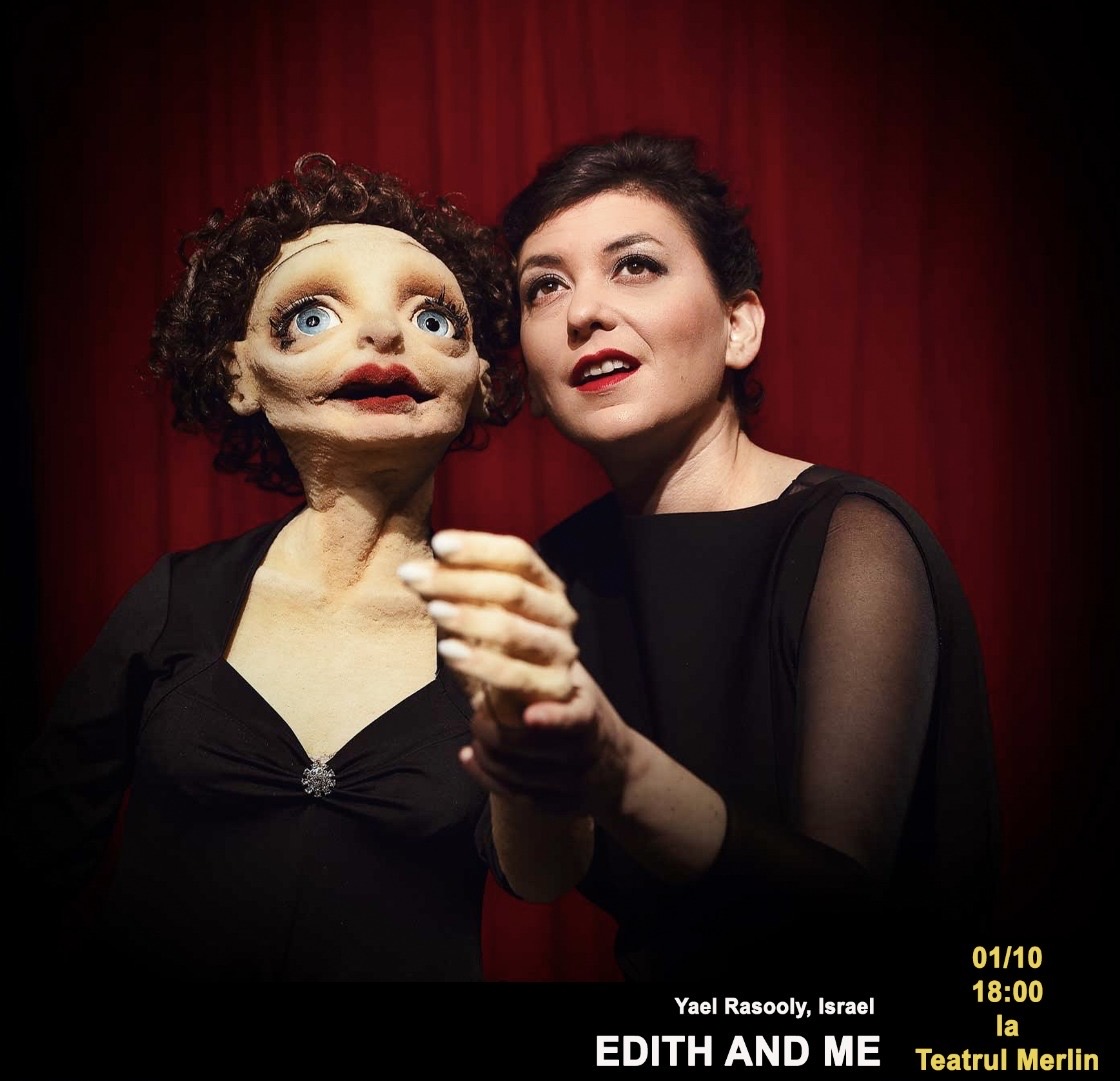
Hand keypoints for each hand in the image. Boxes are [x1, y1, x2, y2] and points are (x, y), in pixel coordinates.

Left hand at [398, 529, 628, 814]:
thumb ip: (457, 597)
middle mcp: (559, 617)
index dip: (480, 547)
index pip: (518, 556)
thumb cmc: (509, 656)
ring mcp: (562, 656)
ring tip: (434, 614)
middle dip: (459, 581)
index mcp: (546, 589)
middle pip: (513, 590)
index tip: (438, 544)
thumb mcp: (484, 620)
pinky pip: (537, 691)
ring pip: (518, 633)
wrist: (553, 712)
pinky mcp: (562, 698)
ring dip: (473, 622)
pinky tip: (492, 689)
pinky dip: (514, 686)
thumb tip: (416, 573)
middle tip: (414, 577)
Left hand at [460, 661, 630, 815]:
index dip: (552, 720)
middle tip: (476, 712)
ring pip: (514, 775)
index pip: (573, 722)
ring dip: (485, 753)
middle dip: (493, 732)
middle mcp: (580, 756)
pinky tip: (469, 757)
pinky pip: (511, 796)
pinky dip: (484, 776)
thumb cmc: (587, 712)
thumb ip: (552, 662)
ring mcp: (566, 784)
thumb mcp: (580, 684)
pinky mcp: (552, 806)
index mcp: (589, 719)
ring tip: (475, 731)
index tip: (529, 714)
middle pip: (529, 751)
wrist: (618, 769)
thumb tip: (511, 617)